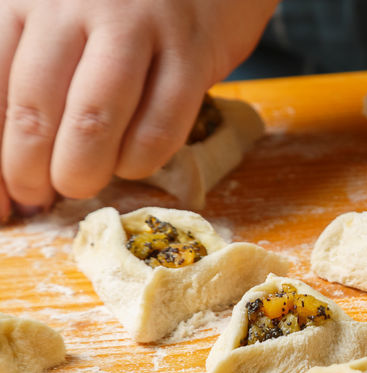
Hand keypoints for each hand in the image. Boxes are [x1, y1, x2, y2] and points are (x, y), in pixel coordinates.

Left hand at [0, 0, 278, 220]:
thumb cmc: (120, 4)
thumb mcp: (53, 18)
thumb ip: (25, 80)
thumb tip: (7, 179)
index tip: (0, 204)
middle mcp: (70, 5)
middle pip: (33, 108)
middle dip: (29, 171)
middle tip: (41, 194)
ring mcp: (135, 24)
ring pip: (92, 119)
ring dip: (81, 170)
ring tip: (80, 186)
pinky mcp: (192, 49)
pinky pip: (160, 123)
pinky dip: (140, 158)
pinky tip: (132, 164)